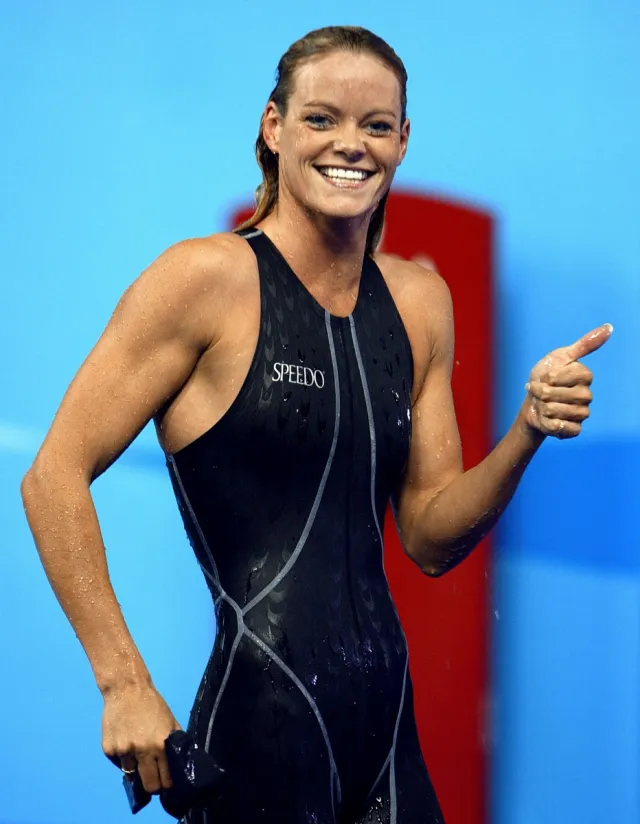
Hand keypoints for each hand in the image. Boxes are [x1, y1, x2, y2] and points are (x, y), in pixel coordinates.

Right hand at [102, 680, 181, 794]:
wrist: (126, 689)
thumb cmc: (152, 704)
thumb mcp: (170, 721)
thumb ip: (175, 742)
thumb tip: (180, 762)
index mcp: (160, 744)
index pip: (165, 779)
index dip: (167, 782)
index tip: (166, 780)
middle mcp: (141, 751)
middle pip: (149, 785)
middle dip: (153, 784)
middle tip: (153, 775)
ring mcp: (123, 751)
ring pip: (132, 774)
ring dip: (136, 767)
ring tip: (137, 750)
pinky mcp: (108, 749)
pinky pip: (118, 763)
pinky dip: (123, 757)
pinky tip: (125, 741)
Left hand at [520, 323, 611, 438]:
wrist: (532, 402)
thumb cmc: (545, 377)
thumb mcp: (559, 357)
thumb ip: (584, 344)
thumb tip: (609, 327)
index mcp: (584, 376)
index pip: (559, 377)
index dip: (545, 378)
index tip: (544, 377)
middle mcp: (587, 394)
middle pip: (555, 395)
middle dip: (540, 394)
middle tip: (540, 392)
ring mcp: (582, 413)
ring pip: (557, 411)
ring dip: (543, 408)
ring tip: (543, 405)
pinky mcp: (575, 429)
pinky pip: (562, 428)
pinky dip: (549, 424)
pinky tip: (548, 419)